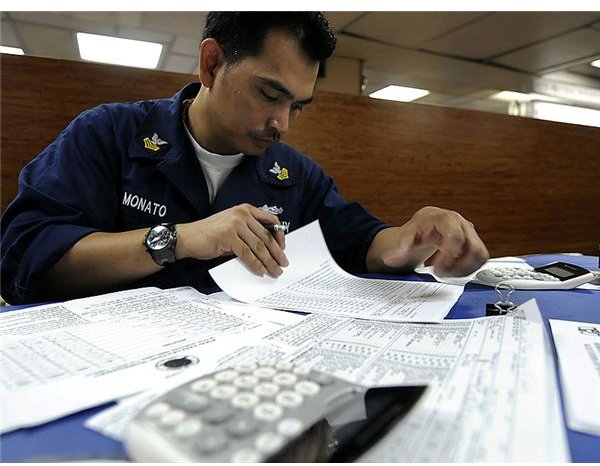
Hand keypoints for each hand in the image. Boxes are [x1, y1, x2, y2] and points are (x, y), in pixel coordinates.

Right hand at [176, 204, 287, 276]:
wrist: (188, 237)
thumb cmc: (209, 233)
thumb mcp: (232, 226)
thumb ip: (248, 231)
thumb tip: (266, 248)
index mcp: (245, 209)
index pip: (270, 220)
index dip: (279, 235)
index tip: (283, 247)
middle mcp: (241, 215)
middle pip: (266, 235)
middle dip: (276, 252)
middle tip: (283, 263)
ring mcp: (235, 225)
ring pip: (258, 246)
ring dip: (268, 261)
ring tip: (274, 270)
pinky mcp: (228, 237)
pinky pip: (247, 253)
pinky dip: (255, 264)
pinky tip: (260, 271)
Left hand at [374, 206, 488, 276]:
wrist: (426, 226)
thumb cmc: (418, 229)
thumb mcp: (406, 237)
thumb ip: (400, 249)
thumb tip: (390, 260)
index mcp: (445, 218)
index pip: (455, 237)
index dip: (449, 256)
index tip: (437, 268)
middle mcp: (461, 223)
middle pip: (473, 247)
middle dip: (458, 266)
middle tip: (441, 273)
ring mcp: (470, 233)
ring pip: (480, 255)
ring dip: (465, 269)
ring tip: (447, 273)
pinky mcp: (474, 242)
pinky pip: (480, 259)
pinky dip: (469, 268)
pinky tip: (454, 271)